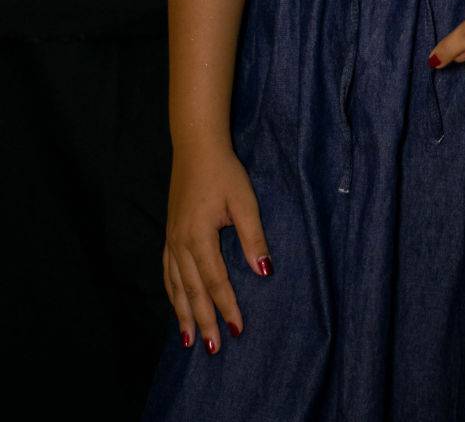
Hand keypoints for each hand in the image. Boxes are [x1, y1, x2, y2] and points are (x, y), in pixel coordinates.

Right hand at [162, 142, 272, 353]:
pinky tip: (176, 304)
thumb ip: (253, 237)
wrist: (196, 148)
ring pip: (176, 285)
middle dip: (203, 320)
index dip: (226, 306)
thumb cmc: (224, 172)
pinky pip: (168, 272)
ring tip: (189, 339)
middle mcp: (180, 243)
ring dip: (183, 313)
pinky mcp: (170, 233)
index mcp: (199, 236)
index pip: (215, 281)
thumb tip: (264, 272)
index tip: (238, 330)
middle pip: (192, 290)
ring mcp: (171, 239)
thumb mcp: (244, 201)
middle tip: (212, 349)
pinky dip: (172, 293)